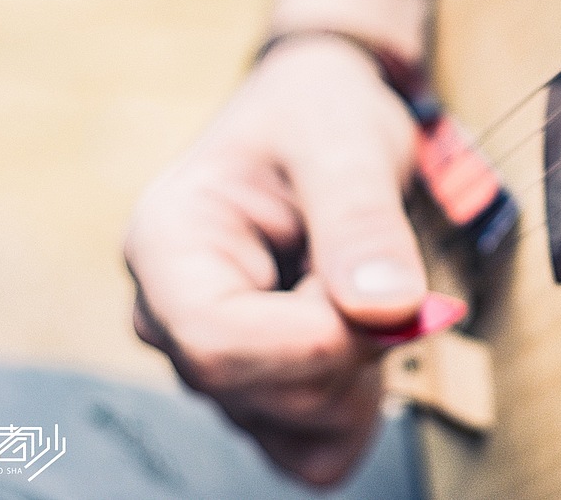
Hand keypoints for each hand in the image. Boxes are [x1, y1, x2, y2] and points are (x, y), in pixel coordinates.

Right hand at [124, 35, 426, 483]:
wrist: (320, 116)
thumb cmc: (319, 113)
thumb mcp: (347, 140)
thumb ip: (363, 220)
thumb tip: (389, 309)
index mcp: (166, 244)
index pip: (218, 342)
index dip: (319, 338)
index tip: (395, 298)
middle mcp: (167, 314)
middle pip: (262, 392)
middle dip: (353, 345)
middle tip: (382, 263)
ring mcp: (208, 361)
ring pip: (298, 426)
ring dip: (362, 366)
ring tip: (360, 280)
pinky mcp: (255, 391)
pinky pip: (317, 447)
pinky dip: (360, 399)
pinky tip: (361, 329)